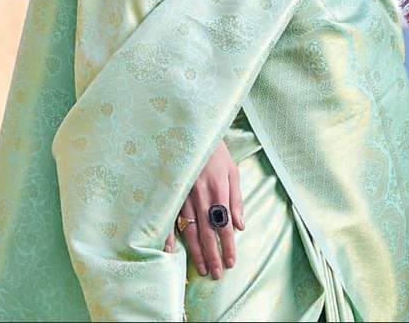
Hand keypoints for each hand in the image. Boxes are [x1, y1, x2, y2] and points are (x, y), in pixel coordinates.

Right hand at [163, 139, 244, 280]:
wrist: (193, 134)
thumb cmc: (216, 154)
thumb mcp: (232, 172)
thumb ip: (236, 199)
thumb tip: (240, 226)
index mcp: (218, 190)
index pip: (224, 224)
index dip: (227, 245)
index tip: (231, 262)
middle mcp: (200, 196)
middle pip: (207, 232)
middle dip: (212, 255)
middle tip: (216, 274)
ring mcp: (184, 196)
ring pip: (189, 230)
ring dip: (195, 251)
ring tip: (201, 268)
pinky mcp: (172, 194)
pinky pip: (169, 219)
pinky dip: (168, 236)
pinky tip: (170, 253)